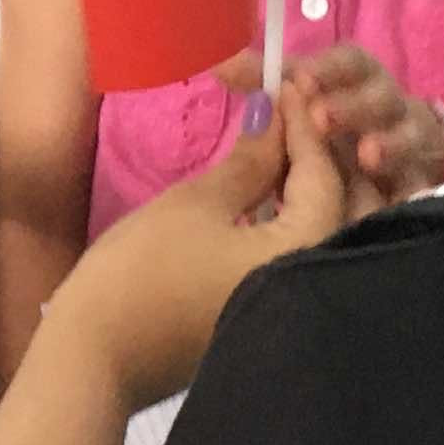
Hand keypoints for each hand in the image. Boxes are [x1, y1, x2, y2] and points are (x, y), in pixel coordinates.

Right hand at [40, 80, 360, 409]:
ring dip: (315, 189)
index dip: (303, 124)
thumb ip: (250, 160)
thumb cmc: (140, 275)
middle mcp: (323, 281)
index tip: (284, 85)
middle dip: (323, 155)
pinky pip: (309, 260)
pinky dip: (299, 224)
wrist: (97, 359)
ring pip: (331, 233)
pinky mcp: (281, 321)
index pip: (324, 173)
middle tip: (289, 116)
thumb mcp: (196, 203)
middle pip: (346, 206)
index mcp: (309, 250)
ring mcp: (305, 308)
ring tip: (281, 149)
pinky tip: (273, 197)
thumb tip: (274, 116)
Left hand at [283, 46, 443, 201]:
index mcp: (357, 82)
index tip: (301, 78)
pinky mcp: (422, 183)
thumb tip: (229, 67)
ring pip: (410, 136)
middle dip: (353, 106)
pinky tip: (398, 196)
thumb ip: (267, 86)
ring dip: (389, 143)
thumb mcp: (298, 105)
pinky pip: (423, 183)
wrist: (383, 176)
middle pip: (382, 97)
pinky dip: (412, 187)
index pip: (351, 63)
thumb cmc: (330, 130)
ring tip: (367, 155)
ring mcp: (412, 144)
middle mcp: (389, 107)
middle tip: (319, 119)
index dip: (329, 67)